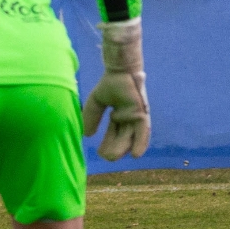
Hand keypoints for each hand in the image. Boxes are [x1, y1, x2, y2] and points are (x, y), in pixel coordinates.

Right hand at [81, 18, 150, 160]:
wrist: (119, 71)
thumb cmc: (110, 83)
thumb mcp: (96, 103)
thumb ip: (92, 117)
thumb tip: (86, 135)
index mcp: (118, 116)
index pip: (113, 134)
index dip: (106, 143)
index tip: (99, 153)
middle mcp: (128, 119)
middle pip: (122, 138)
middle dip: (114, 149)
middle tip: (105, 157)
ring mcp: (136, 117)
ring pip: (131, 137)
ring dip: (124, 149)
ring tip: (113, 157)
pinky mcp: (142, 114)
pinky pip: (142, 131)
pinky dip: (140, 142)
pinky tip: (136, 155)